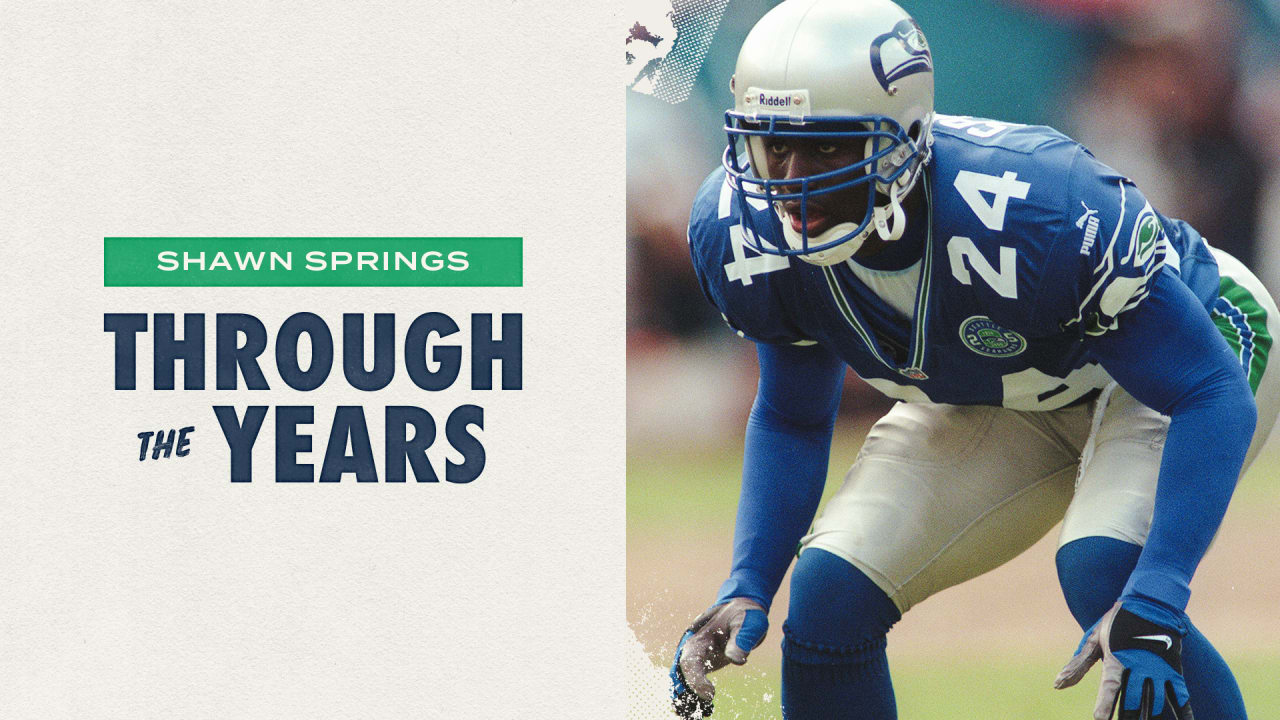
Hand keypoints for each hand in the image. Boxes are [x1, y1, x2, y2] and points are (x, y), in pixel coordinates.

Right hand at [669, 598, 768, 718]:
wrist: (742, 610)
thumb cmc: (745, 615)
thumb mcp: (748, 623)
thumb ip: (741, 639)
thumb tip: (736, 660)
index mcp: (701, 637)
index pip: (689, 661)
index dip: (695, 680)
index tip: (710, 694)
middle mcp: (694, 649)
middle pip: (680, 674)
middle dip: (685, 694)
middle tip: (703, 710)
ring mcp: (697, 657)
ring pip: (682, 680)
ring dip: (687, 698)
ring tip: (701, 714)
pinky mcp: (703, 664)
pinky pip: (692, 682)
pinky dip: (693, 696)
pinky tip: (704, 710)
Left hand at [1054, 600, 1192, 718]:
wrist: (1150, 602)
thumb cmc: (1116, 622)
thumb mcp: (1094, 639)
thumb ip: (1078, 665)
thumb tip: (1057, 685)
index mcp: (1116, 660)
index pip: (1109, 688)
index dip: (1104, 705)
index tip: (1099, 719)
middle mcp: (1139, 668)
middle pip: (1133, 701)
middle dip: (1128, 716)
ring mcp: (1159, 670)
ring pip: (1156, 702)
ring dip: (1150, 715)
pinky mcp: (1174, 670)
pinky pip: (1181, 696)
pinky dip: (1183, 713)